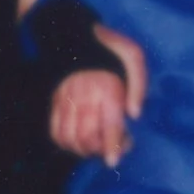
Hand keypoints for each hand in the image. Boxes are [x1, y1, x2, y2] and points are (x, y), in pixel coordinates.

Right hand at [50, 29, 147, 164]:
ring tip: (97, 147)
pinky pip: (55, 132)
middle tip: (113, 149)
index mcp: (106, 87)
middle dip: (100, 150)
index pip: (108, 125)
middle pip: (88, 137)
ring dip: (83, 150)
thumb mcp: (133, 56)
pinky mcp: (54, 102)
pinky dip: (66, 144)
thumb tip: (134, 115)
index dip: (112, 146)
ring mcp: (65, 99)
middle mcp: (83, 96)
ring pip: (69, 138)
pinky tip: (80, 142)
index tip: (113, 161)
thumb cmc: (110, 48)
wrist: (73, 33)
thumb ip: (139, 85)